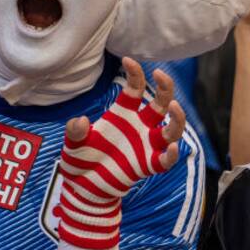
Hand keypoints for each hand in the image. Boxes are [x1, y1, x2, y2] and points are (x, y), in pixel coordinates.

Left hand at [57, 59, 186, 249]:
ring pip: (172, 129)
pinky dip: (171, 155)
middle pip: (161, 103)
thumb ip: (76, 132)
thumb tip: (81, 121)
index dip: (136, 74)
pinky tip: (171, 149)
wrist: (84, 189)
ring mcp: (146, 146)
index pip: (135, 88)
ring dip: (177, 118)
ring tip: (174, 108)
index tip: (128, 60)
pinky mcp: (148, 166)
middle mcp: (139, 127)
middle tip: (161, 75)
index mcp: (123, 114)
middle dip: (166, 88)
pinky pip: (165, 160)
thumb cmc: (81, 161)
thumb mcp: (73, 144)